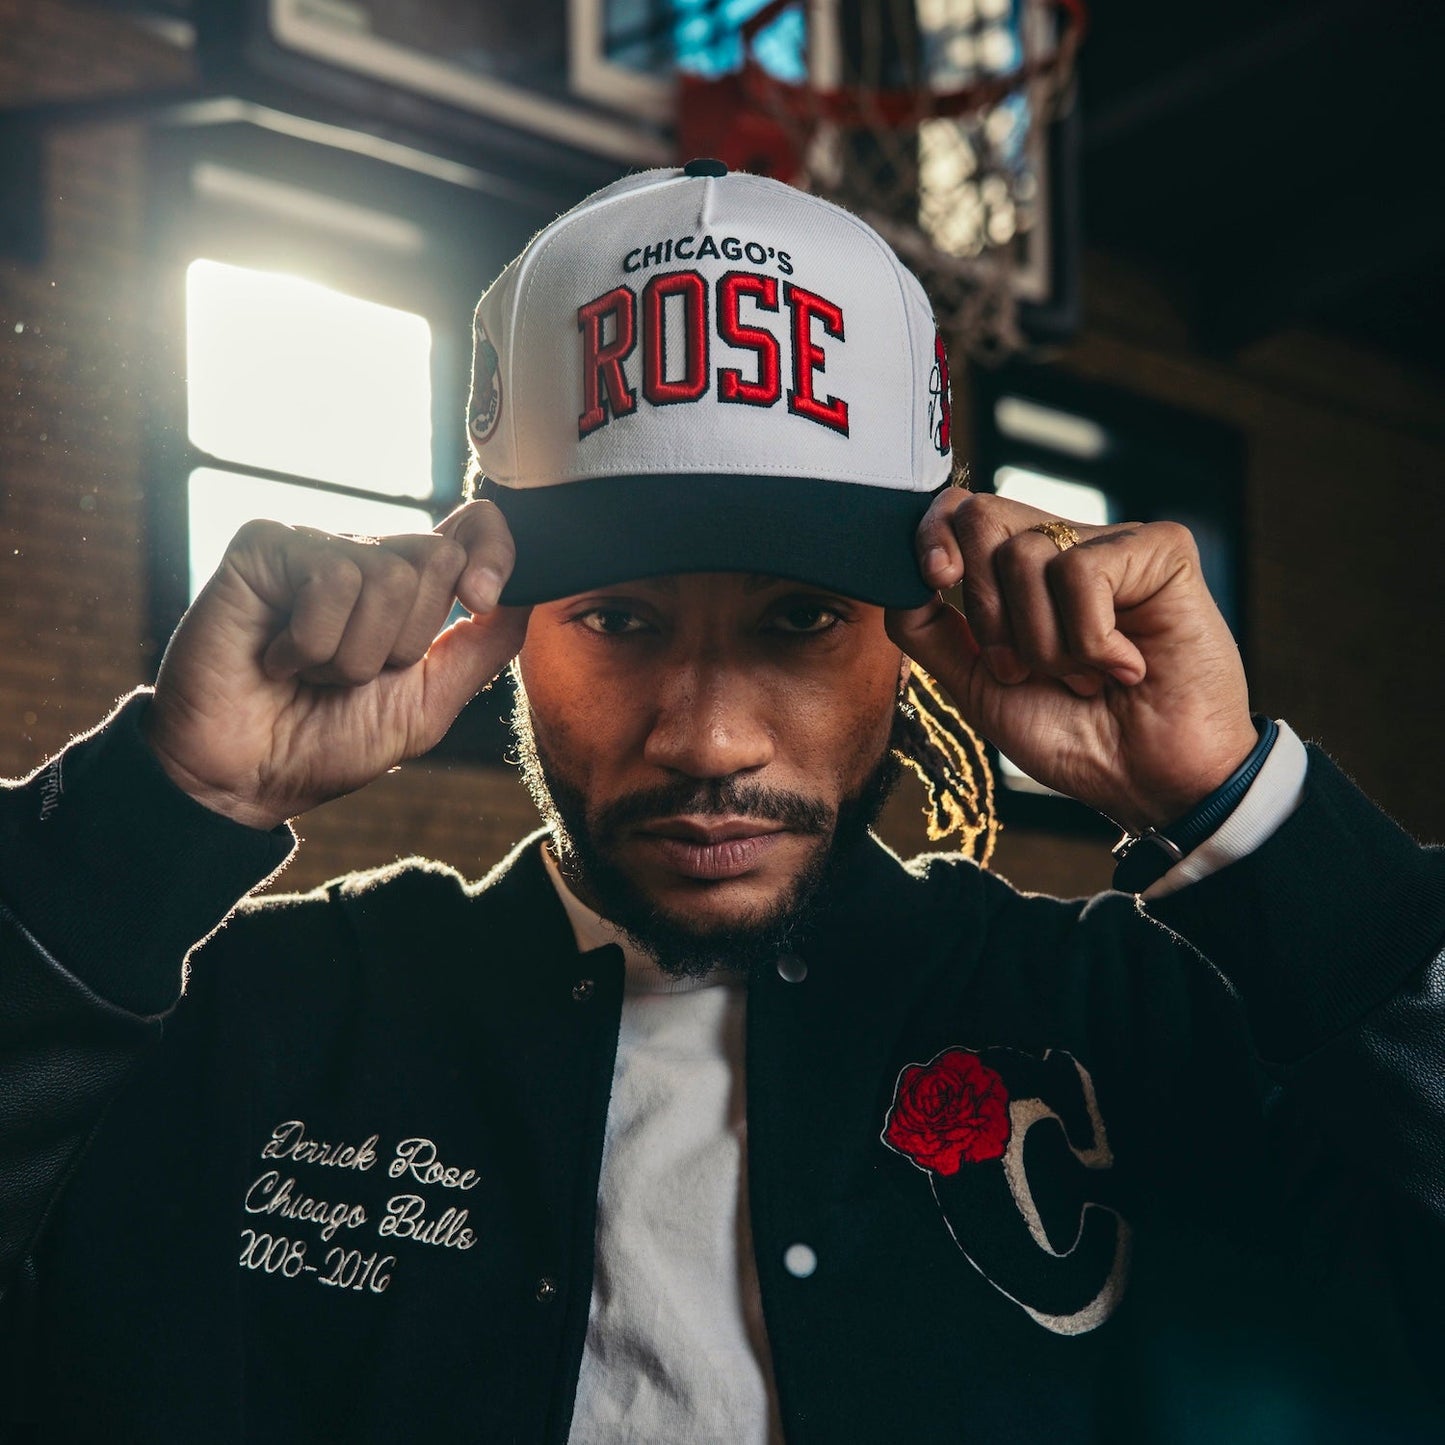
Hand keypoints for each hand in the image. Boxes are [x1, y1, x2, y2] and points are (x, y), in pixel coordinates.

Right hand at [144, 500, 529, 830]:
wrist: (243, 780)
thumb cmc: (326, 744)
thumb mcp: (426, 706)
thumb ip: (480, 650)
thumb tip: (529, 597)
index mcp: (410, 591)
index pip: (473, 528)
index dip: (494, 548)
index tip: (480, 600)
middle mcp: (366, 558)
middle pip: (437, 558)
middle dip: (404, 642)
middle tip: (350, 675)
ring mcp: (314, 546)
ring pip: (386, 575)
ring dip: (352, 653)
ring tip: (310, 671)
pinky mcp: (264, 546)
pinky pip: (330, 577)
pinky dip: (312, 642)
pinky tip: (276, 658)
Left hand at [885, 490, 1256, 830]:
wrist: (1146, 783)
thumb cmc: (1073, 737)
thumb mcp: (976, 685)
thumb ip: (929, 629)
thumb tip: (895, 577)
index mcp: (1024, 573)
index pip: (961, 512)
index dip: (933, 533)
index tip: (936, 578)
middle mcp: (1068, 547)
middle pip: (981, 519)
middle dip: (988, 613)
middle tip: (1027, 668)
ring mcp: (1116, 544)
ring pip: (1027, 555)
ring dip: (1045, 644)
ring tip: (1087, 677)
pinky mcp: (1163, 550)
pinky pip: (1082, 573)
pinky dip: (1091, 640)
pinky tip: (1127, 667)